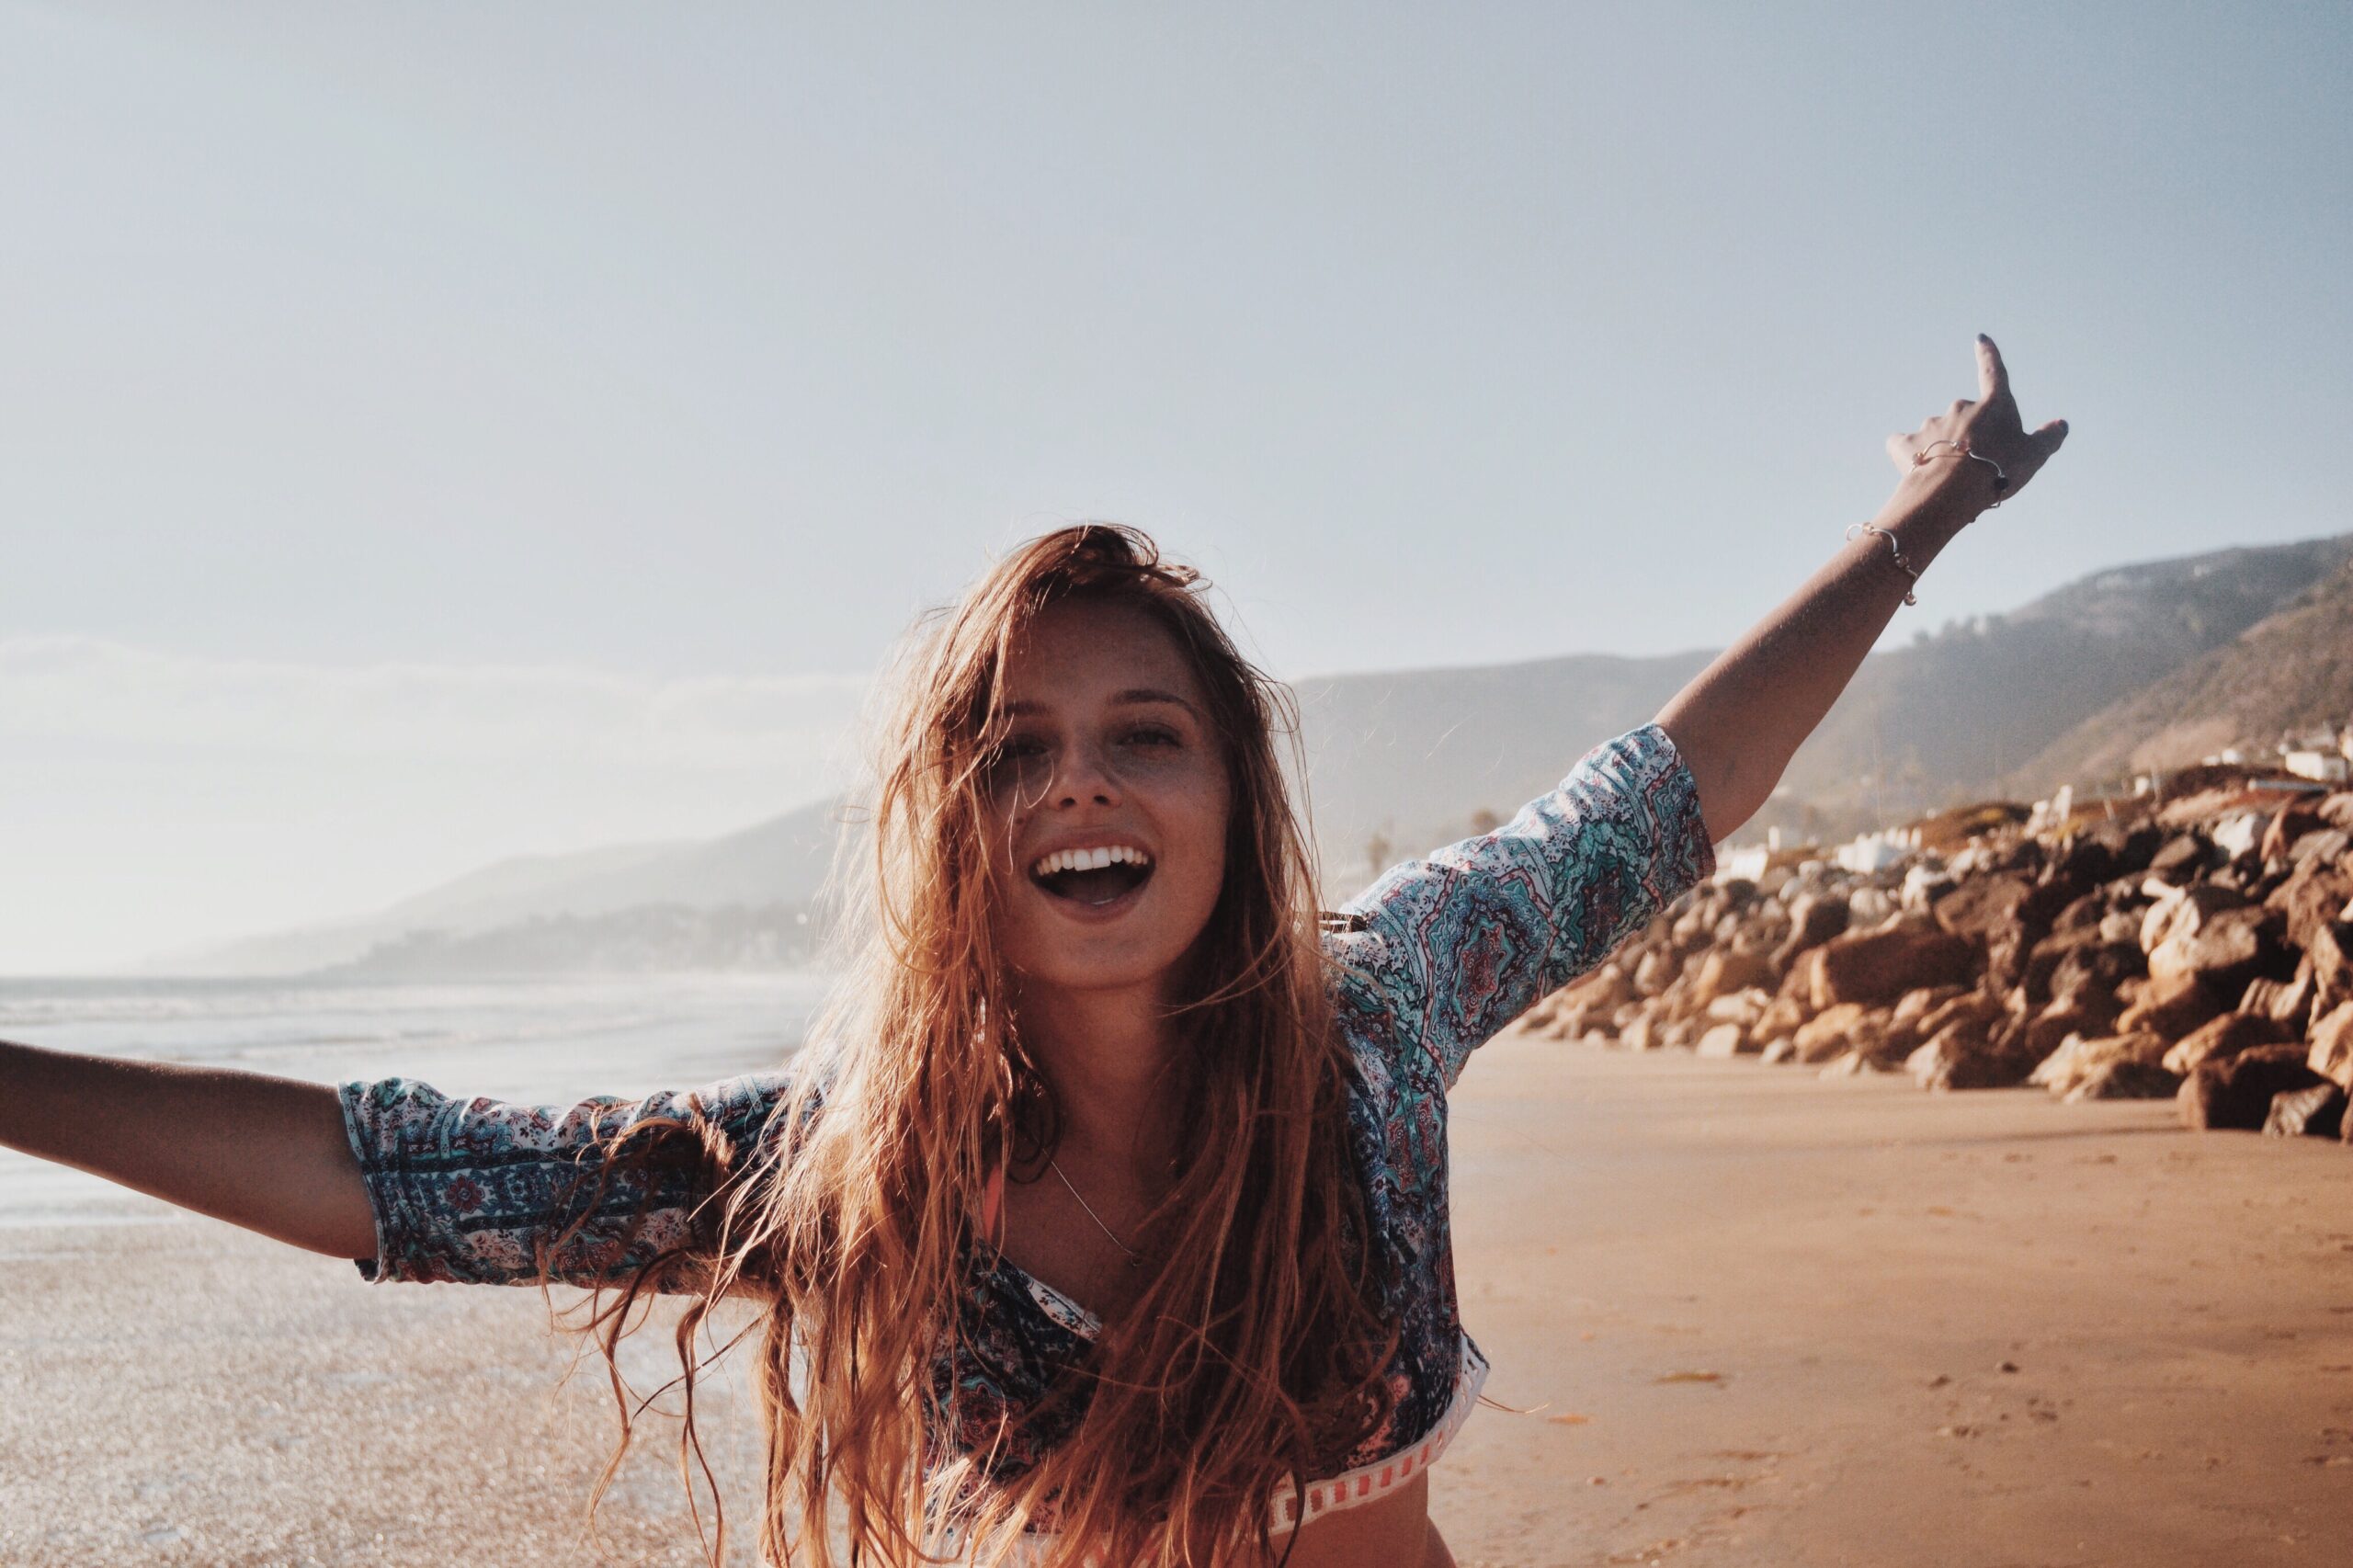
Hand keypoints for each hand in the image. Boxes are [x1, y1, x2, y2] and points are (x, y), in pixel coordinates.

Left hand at [1885, 334, 2068, 514]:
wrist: (1953, 493)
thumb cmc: (1999, 470)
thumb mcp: (2034, 456)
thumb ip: (2048, 438)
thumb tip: (2061, 425)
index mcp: (1993, 406)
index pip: (1994, 373)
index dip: (1989, 355)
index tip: (1981, 339)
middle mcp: (1960, 407)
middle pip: (1967, 418)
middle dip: (1971, 437)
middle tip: (1980, 466)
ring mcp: (1931, 423)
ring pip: (1938, 434)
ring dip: (1944, 450)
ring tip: (1952, 478)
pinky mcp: (1906, 443)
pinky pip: (1905, 445)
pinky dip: (1910, 454)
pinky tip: (1917, 470)